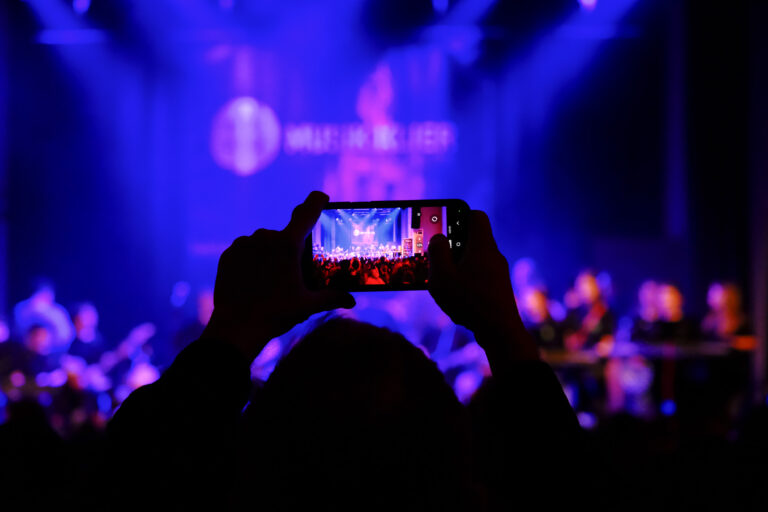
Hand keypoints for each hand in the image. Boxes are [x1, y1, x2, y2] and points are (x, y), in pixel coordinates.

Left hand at [202, 191, 355, 360]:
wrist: (236, 328)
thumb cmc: (275, 314)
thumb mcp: (308, 306)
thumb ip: (332, 298)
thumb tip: (352, 301)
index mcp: (288, 245)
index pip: (307, 212)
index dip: (316, 202)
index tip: (322, 197)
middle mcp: (265, 238)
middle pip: (285, 235)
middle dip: (290, 249)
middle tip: (292, 273)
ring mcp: (244, 244)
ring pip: (264, 243)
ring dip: (270, 255)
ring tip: (271, 281)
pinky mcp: (229, 254)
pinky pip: (246, 251)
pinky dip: (252, 261)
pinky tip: (254, 280)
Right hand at [427, 211, 538, 368]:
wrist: (500, 331)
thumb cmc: (470, 301)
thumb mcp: (443, 276)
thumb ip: (437, 253)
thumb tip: (439, 238)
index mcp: (482, 246)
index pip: (476, 216)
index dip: (459, 215)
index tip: (443, 224)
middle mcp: (493, 255)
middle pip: (473, 238)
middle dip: (453, 244)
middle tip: (435, 253)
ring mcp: (498, 272)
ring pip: (475, 258)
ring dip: (458, 264)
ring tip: (441, 277)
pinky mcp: (498, 288)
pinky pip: (480, 274)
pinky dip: (466, 278)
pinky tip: (454, 294)